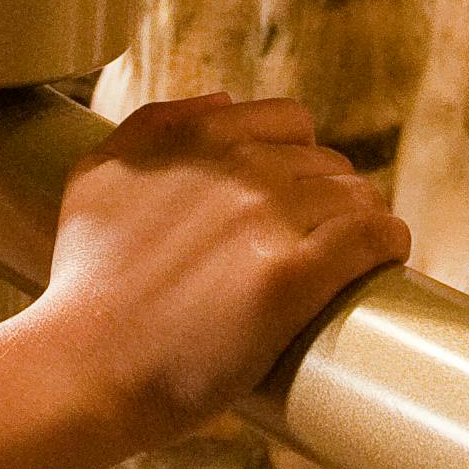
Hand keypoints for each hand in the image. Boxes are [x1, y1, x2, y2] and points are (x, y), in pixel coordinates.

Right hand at [35, 96, 412, 437]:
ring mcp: (268, 218)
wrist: (82, 368)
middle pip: (329, 165)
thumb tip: (224, 101)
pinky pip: (372, 237)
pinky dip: (386, 245)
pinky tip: (385, 260)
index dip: (301, 159)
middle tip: (319, 242)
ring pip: (358, 199)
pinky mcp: (292, 276)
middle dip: (329, 199)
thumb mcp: (97, 176)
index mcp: (196, 138)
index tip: (299, 196)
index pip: (290, 121)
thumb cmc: (85, 285)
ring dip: (362, 224)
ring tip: (351, 260)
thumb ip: (153, 125)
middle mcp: (237, 167)